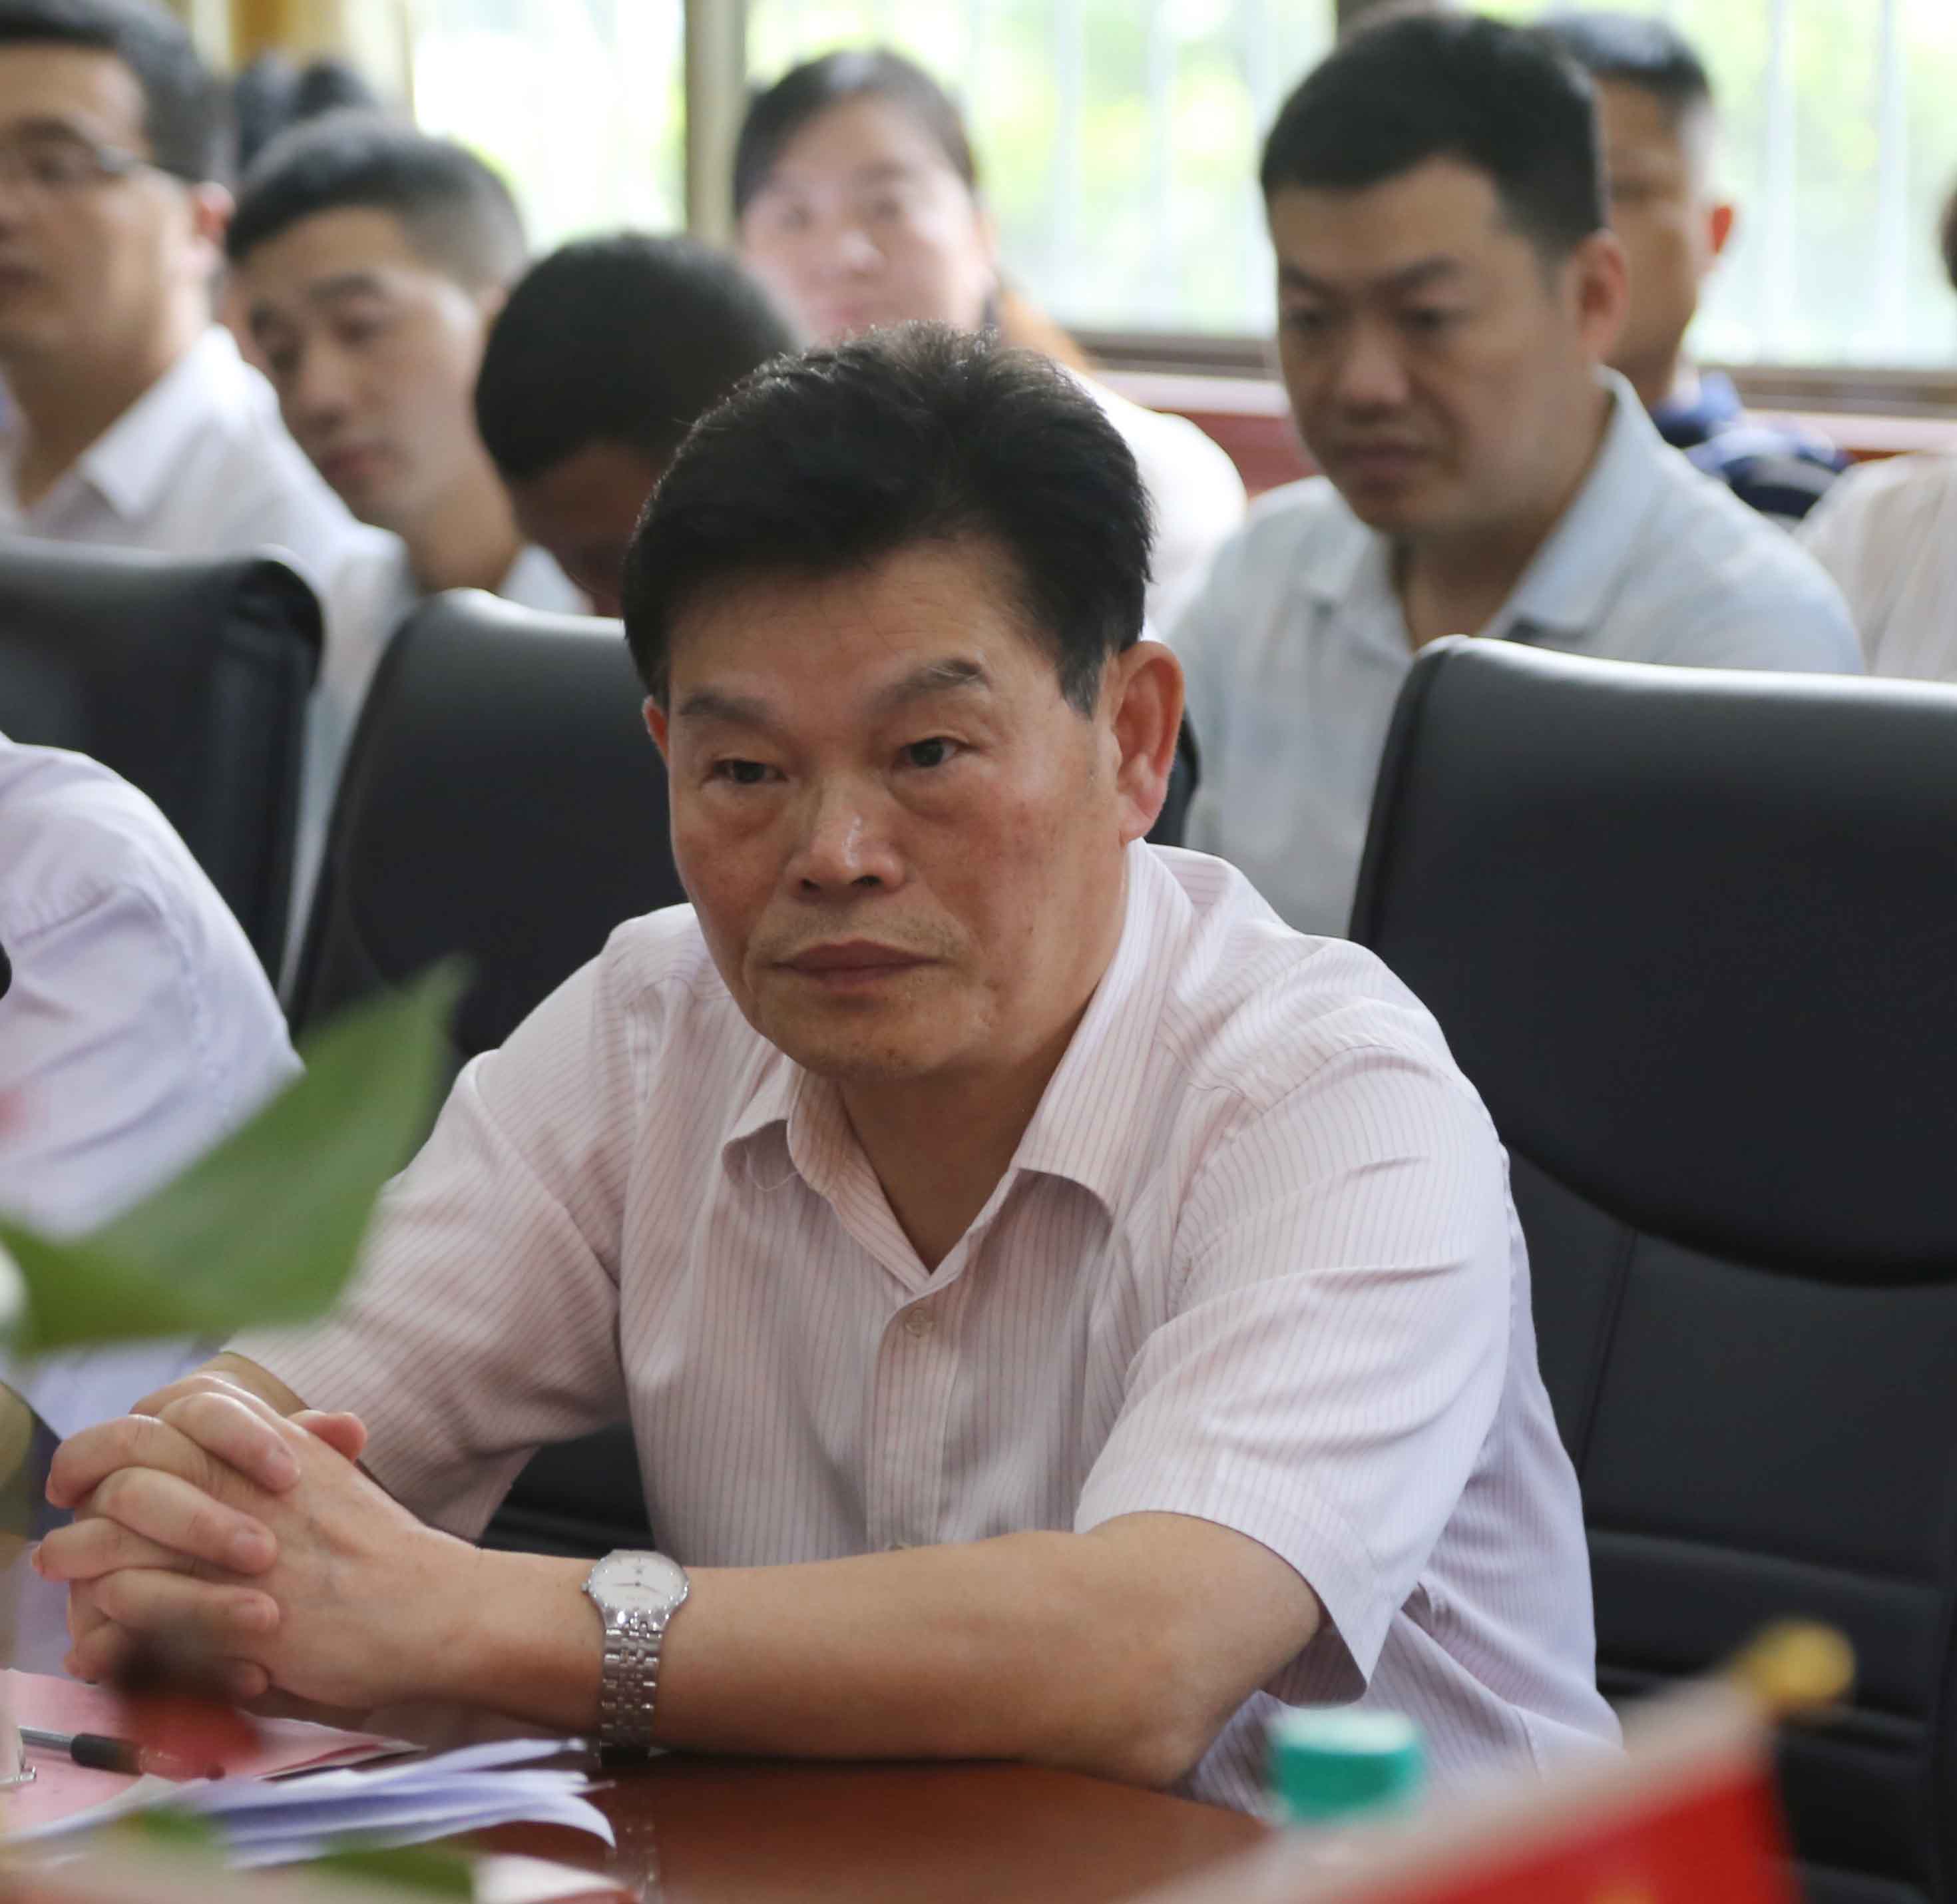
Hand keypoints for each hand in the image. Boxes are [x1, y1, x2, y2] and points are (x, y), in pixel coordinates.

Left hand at [38, 1383, 477, 1710]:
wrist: (431, 1609)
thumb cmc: (382, 1554)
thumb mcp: (331, 1478)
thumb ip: (284, 1446)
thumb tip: (241, 1422)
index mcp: (277, 1444)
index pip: (180, 1404)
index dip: (132, 1426)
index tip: (107, 1460)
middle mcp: (250, 1480)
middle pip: (131, 1450)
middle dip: (83, 1473)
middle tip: (68, 1501)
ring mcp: (236, 1543)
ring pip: (117, 1522)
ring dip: (81, 1548)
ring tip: (66, 1565)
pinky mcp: (229, 1610)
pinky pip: (134, 1598)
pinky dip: (107, 1611)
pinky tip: (101, 1627)